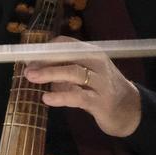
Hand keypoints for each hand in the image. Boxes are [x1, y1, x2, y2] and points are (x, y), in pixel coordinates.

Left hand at [24, 37, 141, 137]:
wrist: (129, 110)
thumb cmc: (101, 90)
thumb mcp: (85, 75)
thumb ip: (64, 71)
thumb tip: (35, 68)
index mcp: (92, 53)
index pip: (66, 44)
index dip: (46, 49)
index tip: (29, 57)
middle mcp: (98, 63)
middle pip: (69, 56)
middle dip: (45, 60)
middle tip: (26, 68)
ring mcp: (101, 82)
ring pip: (73, 72)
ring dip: (50, 73)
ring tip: (31, 78)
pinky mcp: (101, 102)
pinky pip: (78, 97)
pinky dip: (61, 96)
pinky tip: (47, 99)